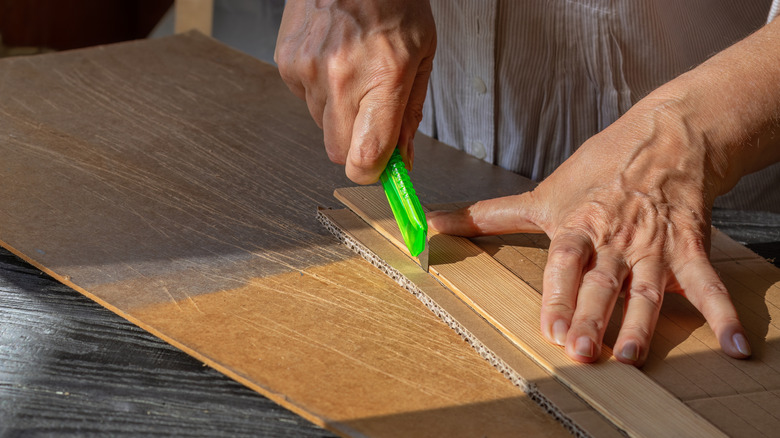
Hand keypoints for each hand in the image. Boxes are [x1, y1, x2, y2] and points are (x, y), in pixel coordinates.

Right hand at [274, 0, 435, 182]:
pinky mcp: (287, 62)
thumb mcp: (422, 56)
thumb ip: (409, 115)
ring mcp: (309, 70)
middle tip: (372, 117)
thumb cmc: (393, 0)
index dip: (373, 172)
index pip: (366, 156)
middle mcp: (342, 77)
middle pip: (339, 152)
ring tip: (354, 72)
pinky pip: (303, 99)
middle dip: (357, 144)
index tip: (381, 170)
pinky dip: (319, 89)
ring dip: (338, 112)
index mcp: (385, 76)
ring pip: (321, 126)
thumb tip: (401, 160)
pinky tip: (334, 59)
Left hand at [428, 96, 751, 366]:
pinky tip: (734, 344)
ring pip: (646, 290)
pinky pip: (706, 282)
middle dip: (592, 318)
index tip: (551, 328)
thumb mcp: (541, 194)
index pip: (564, 265)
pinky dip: (722, 312)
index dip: (558, 296)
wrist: (662, 139)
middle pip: (602, 284)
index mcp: (576, 228)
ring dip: (640, 326)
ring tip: (631, 357)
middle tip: (582, 351)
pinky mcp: (687, 246)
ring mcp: (652, 246)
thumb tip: (431, 225)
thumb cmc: (597, 170)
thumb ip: (488, 216)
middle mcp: (613, 240)